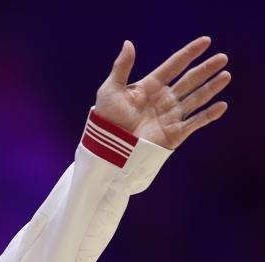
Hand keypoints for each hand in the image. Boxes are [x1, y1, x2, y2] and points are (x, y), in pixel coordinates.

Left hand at [94, 37, 229, 149]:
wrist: (108, 149)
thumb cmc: (106, 120)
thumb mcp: (110, 90)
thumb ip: (121, 67)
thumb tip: (128, 43)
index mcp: (150, 87)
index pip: (173, 66)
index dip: (189, 53)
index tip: (205, 41)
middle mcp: (163, 99)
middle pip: (189, 80)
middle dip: (206, 69)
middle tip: (222, 58)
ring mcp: (170, 116)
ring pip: (196, 98)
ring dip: (211, 88)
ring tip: (225, 76)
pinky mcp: (174, 134)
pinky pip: (195, 123)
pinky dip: (208, 115)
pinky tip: (221, 106)